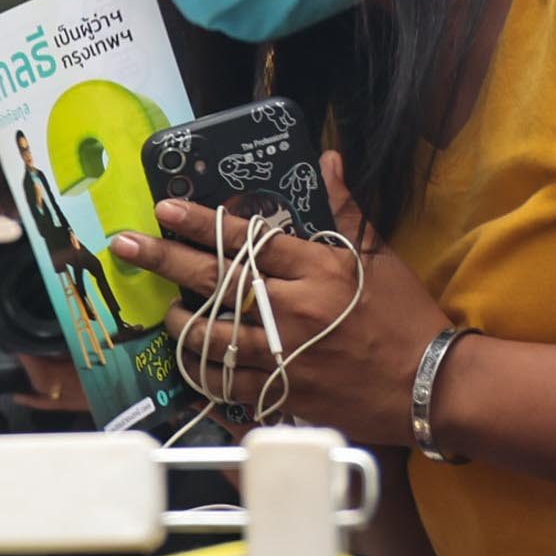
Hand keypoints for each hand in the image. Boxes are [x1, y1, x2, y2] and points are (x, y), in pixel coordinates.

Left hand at [109, 152, 450, 446]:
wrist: (429, 385)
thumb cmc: (405, 318)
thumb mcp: (379, 258)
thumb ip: (345, 211)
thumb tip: (328, 161)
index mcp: (318, 269)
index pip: (247, 238)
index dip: (200, 222)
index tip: (164, 209)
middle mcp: (295, 309)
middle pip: (215, 280)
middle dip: (163, 259)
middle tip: (126, 246)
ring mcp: (285, 354)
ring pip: (210, 336)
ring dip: (180, 322)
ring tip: (166, 312)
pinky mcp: (283, 393)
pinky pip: (226, 383)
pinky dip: (202, 372)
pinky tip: (189, 361)